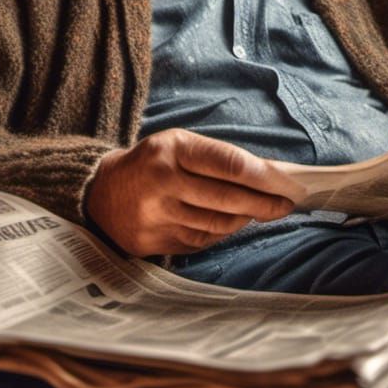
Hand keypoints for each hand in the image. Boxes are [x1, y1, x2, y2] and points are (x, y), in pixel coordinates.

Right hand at [85, 129, 304, 256]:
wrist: (101, 194)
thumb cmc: (153, 164)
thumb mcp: (178, 145)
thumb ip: (217, 158)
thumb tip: (268, 177)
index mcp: (170, 150)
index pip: (227, 164)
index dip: (262, 177)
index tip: (286, 183)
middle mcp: (161, 183)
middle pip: (226, 199)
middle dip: (263, 204)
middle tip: (285, 204)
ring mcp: (156, 217)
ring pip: (216, 224)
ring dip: (243, 219)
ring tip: (259, 212)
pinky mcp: (153, 242)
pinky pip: (200, 240)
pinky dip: (220, 233)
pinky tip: (229, 223)